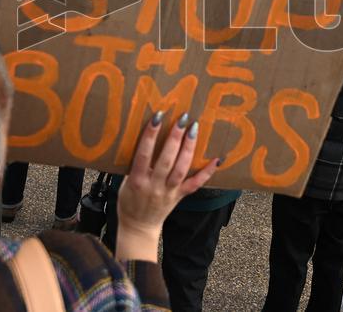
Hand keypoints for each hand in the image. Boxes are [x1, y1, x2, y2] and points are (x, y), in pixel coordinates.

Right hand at [115, 112, 219, 261]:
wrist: (138, 227)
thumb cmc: (129, 200)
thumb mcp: (125, 181)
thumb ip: (134, 164)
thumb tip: (143, 138)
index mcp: (137, 180)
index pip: (144, 154)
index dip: (150, 135)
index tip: (158, 116)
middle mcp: (154, 185)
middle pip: (166, 159)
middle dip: (174, 138)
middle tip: (182, 118)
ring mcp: (169, 192)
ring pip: (181, 169)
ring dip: (188, 148)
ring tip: (194, 129)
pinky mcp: (180, 196)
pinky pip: (196, 184)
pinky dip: (207, 172)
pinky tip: (217, 159)